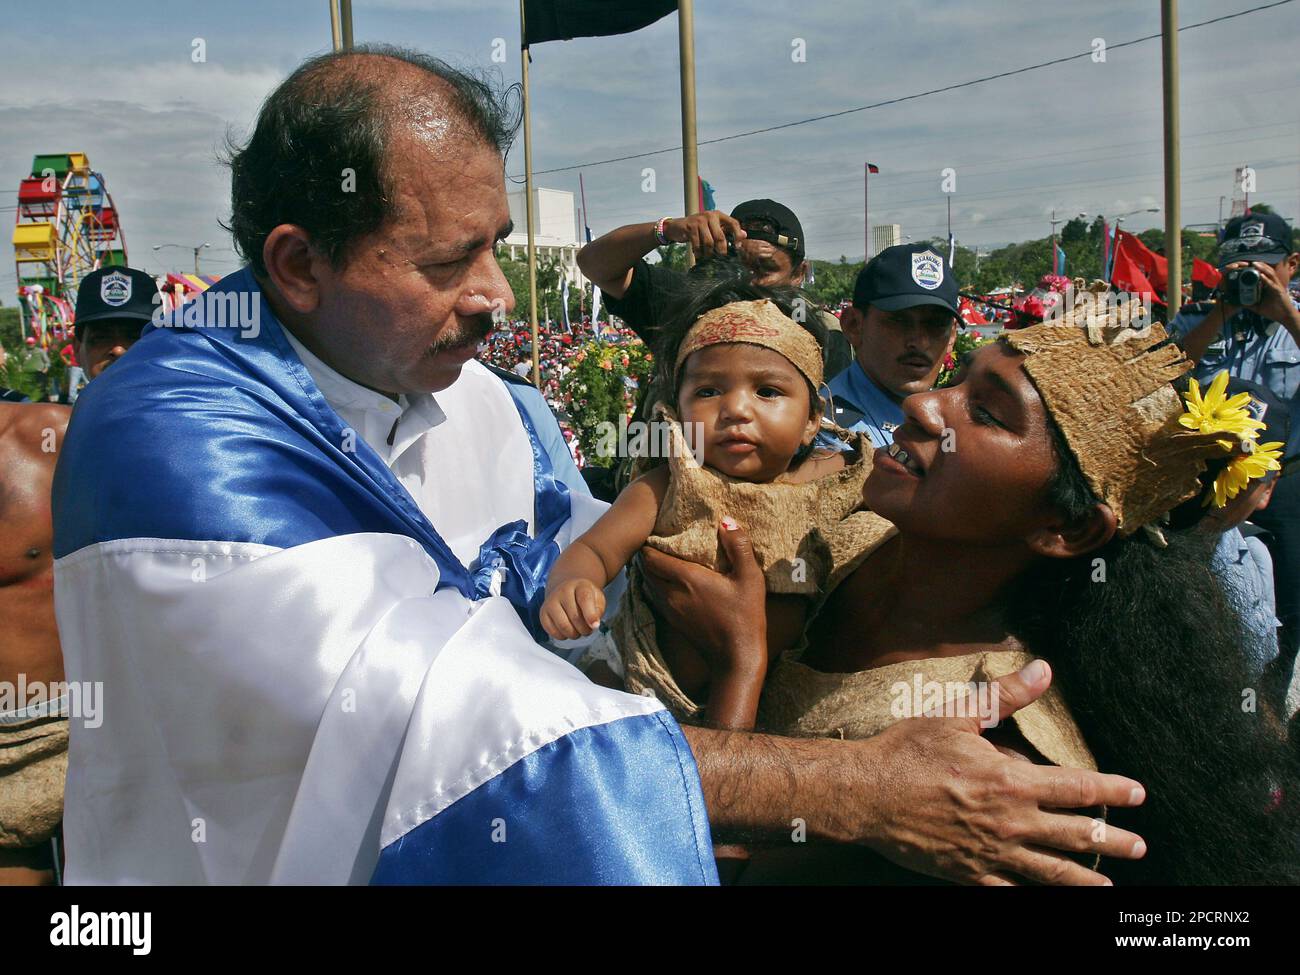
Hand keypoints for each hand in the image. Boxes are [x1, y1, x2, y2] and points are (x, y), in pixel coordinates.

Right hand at [540, 578, 605, 639]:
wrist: (567, 590)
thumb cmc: (584, 597)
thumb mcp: (598, 598)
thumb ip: (598, 610)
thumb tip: (594, 624)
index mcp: (580, 585)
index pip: (585, 599)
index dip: (591, 615)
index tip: (595, 626)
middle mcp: (563, 591)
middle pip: (575, 616)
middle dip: (585, 629)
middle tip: (588, 629)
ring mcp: (551, 602)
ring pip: (563, 626)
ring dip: (574, 634)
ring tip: (578, 630)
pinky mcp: (543, 613)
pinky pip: (553, 631)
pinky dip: (562, 636)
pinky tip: (567, 630)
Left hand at [639, 518, 766, 674]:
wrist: (736, 658)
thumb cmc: (745, 616)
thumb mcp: (749, 578)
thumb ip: (739, 546)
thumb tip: (726, 520)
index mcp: (685, 578)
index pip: (651, 557)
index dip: (649, 544)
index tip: (658, 534)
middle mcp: (670, 593)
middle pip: (645, 570)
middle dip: (648, 556)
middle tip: (660, 545)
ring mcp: (669, 610)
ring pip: (648, 585)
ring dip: (651, 573)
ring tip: (663, 561)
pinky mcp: (672, 622)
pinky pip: (655, 598)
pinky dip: (656, 587)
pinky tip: (670, 584)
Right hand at [664, 211, 746, 259]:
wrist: (677, 226)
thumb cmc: (698, 228)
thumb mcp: (713, 227)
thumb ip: (727, 230)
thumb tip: (744, 234)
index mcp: (718, 215)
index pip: (733, 222)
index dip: (737, 234)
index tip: (738, 246)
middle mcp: (710, 215)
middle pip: (720, 236)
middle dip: (721, 250)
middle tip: (721, 257)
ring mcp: (699, 221)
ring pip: (709, 242)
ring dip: (709, 253)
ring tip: (707, 256)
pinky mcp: (690, 227)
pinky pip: (698, 244)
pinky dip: (699, 252)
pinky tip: (698, 255)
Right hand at [855, 660, 1146, 884]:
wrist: (865, 795)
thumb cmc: (908, 752)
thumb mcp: (956, 715)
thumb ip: (1005, 696)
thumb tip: (1043, 670)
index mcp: (1010, 781)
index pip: (1077, 788)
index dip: (1112, 791)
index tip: (1138, 793)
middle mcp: (1010, 821)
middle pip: (1075, 834)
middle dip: (1112, 841)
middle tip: (1138, 846)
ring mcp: (991, 852)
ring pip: (1051, 871)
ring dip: (1085, 878)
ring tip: (1109, 886)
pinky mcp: (969, 873)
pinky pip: (1011, 888)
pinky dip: (1034, 894)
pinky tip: (1047, 896)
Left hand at [1220, 260, 1298, 326]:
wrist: (1284, 317)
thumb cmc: (1273, 312)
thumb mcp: (1258, 307)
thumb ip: (1250, 304)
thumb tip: (1239, 303)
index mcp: (1269, 286)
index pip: (1263, 275)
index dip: (1257, 269)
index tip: (1248, 266)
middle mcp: (1274, 284)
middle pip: (1267, 271)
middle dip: (1259, 265)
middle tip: (1250, 261)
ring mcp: (1277, 287)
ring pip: (1270, 274)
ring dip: (1262, 268)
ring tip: (1254, 263)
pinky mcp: (1279, 291)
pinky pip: (1271, 284)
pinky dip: (1265, 279)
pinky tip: (1260, 275)